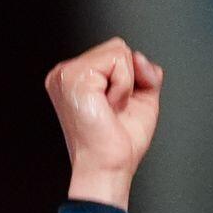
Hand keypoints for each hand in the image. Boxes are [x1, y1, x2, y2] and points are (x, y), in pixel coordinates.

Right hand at [44, 37, 164, 208]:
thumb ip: (145, 73)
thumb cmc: (119, 141)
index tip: (118, 106)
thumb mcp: (141, 99)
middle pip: (118, 47)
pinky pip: (118, 62)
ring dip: (126, 84)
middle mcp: (67, 73)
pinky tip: (109, 105)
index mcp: (78, 77)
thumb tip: (139, 56)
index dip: (131, 79)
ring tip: (111, 107)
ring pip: (119, 51)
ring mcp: (67, 73)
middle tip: (115, 108)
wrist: (109, 165)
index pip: (116, 53)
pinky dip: (124, 87)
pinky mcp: (74, 77)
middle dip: (129, 79)